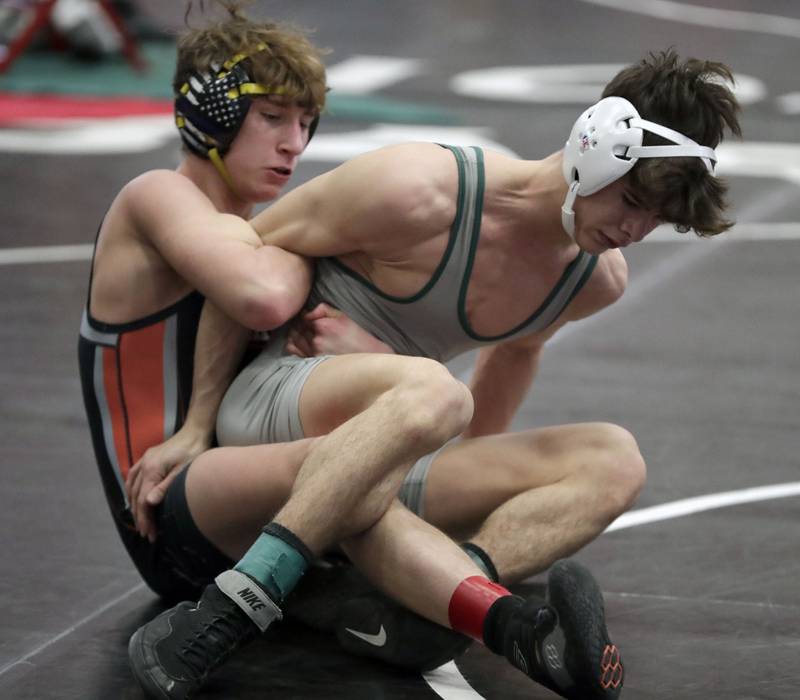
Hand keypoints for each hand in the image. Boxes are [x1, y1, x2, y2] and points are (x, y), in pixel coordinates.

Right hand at [124, 427, 209, 542]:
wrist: (196, 430)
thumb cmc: (194, 451)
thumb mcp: (183, 472)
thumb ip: (165, 487)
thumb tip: (148, 503)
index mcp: (152, 470)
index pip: (143, 501)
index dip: (145, 519)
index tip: (150, 534)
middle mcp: (144, 465)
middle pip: (136, 496)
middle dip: (140, 517)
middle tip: (146, 534)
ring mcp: (144, 460)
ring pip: (131, 487)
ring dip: (134, 505)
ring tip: (140, 521)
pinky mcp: (148, 457)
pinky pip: (133, 476)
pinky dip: (131, 489)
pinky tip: (134, 497)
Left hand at [285, 303, 393, 356]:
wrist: (368, 358)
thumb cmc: (357, 337)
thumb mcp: (343, 316)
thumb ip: (323, 309)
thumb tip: (307, 313)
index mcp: (323, 325)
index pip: (303, 318)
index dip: (305, 318)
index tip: (308, 320)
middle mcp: (316, 340)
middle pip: (298, 329)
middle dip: (299, 327)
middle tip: (305, 328)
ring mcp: (314, 354)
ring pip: (295, 341)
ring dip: (296, 336)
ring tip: (304, 336)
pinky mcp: (314, 364)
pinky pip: (296, 354)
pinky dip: (294, 347)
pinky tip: (300, 345)